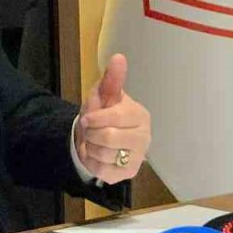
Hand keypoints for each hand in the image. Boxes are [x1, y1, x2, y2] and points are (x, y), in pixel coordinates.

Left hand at [74, 53, 150, 183]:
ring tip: (93, 141)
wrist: (98, 137)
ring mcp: (137, 158)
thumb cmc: (104, 113)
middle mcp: (144, 138)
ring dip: (90, 147)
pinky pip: (101, 171)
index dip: (95, 118)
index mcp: (140, 116)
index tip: (87, 118)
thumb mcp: (103, 94)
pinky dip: (91, 161)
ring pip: (104, 155)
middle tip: (90, 131)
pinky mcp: (127, 175)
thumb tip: (118, 57)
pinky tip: (96, 154)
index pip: (116, 118)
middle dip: (92, 134)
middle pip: (109, 139)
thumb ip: (112, 79)